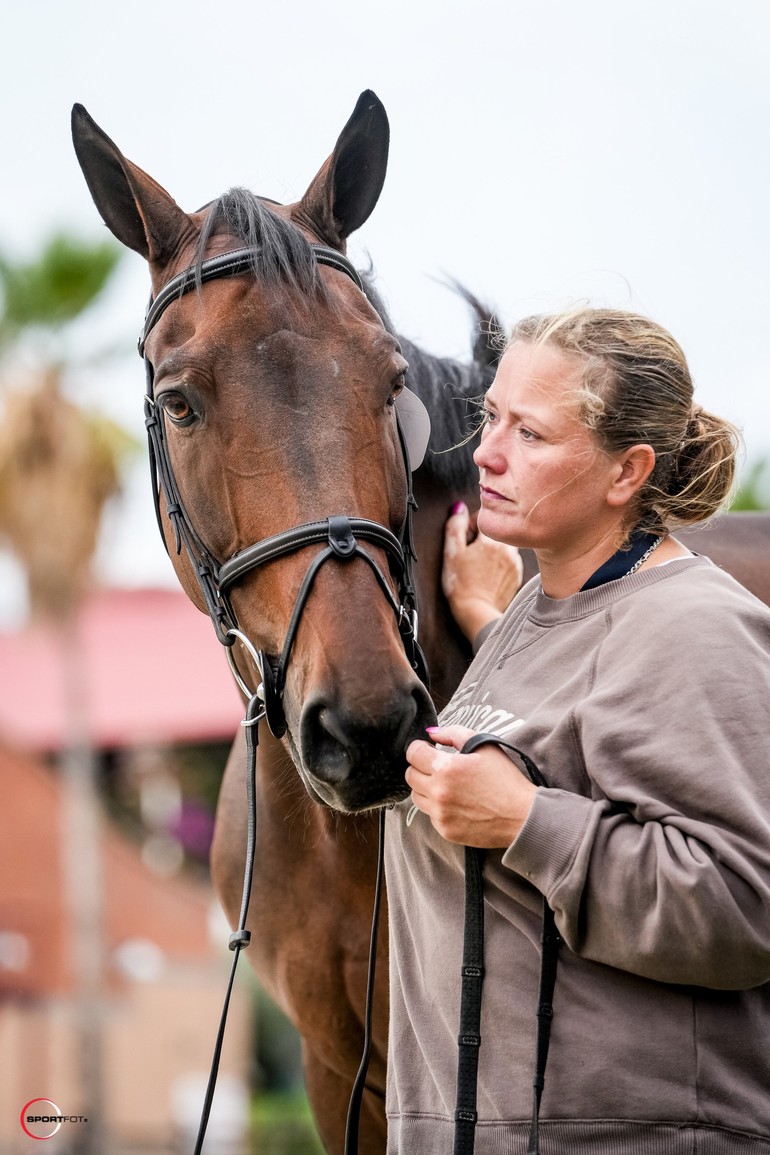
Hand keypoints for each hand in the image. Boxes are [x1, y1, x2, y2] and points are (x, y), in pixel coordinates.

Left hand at [405, 724, 536, 846]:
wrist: (523, 817)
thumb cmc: (506, 779)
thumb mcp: (484, 746)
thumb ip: (453, 734)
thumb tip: (431, 734)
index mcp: (447, 768)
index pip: (413, 754)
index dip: (420, 748)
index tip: (429, 750)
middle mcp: (439, 792)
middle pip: (410, 776)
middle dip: (421, 767)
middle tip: (437, 767)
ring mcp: (440, 814)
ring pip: (416, 796)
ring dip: (425, 788)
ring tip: (447, 786)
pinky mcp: (445, 831)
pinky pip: (429, 815)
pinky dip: (437, 807)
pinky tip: (456, 803)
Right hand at [442, 502, 522, 641]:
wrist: (476, 612)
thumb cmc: (461, 585)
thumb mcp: (451, 553)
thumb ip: (455, 527)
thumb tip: (459, 508)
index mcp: (491, 540)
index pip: (483, 519)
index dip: (469, 526)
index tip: (463, 540)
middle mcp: (508, 549)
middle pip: (496, 532)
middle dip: (483, 537)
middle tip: (471, 553)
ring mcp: (515, 563)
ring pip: (504, 546)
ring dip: (493, 550)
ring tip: (480, 565)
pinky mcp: (517, 576)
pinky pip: (510, 561)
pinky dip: (500, 563)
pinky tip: (488, 574)